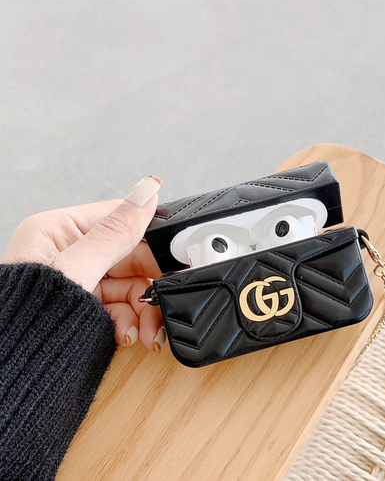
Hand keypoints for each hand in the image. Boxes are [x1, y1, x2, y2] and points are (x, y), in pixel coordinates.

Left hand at [1, 175, 166, 353]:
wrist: (8, 381)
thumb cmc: (22, 321)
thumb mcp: (74, 271)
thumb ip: (114, 233)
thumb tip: (146, 192)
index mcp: (59, 230)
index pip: (121, 220)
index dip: (153, 238)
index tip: (177, 256)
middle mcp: (70, 252)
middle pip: (131, 258)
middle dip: (151, 285)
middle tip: (167, 298)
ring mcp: (79, 280)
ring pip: (131, 286)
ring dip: (146, 310)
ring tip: (149, 333)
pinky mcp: (86, 306)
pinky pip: (122, 307)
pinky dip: (132, 323)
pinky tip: (132, 336)